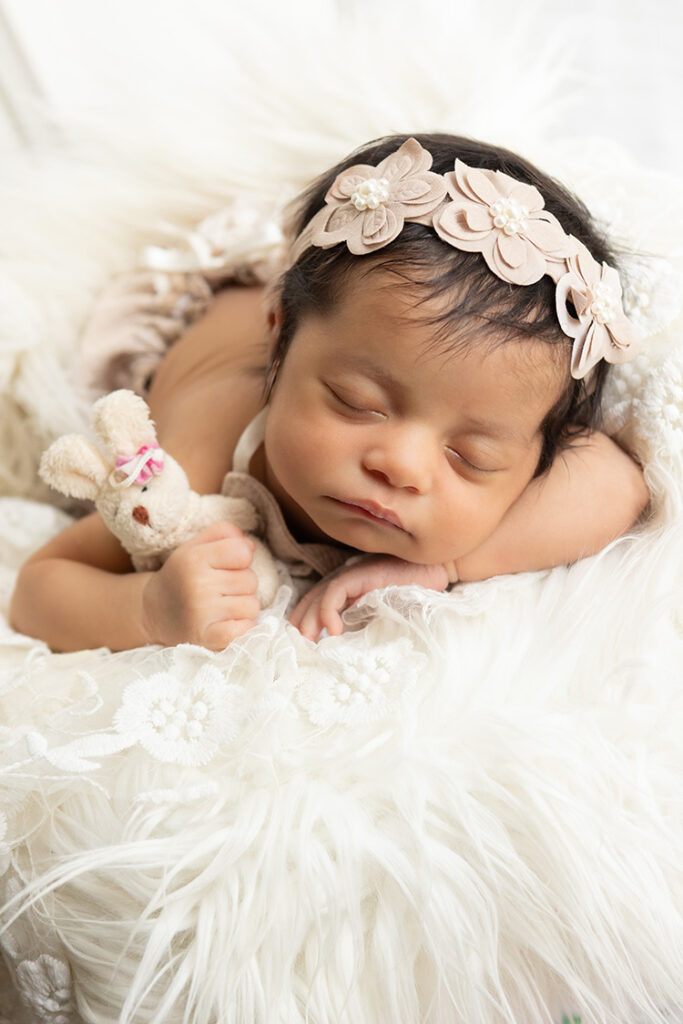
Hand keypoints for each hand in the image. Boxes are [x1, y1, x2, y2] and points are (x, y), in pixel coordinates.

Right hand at [141, 521, 259, 649]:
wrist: (154, 613)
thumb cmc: (181, 576)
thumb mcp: (194, 547)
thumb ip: (222, 534)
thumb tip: (250, 546)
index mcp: (193, 559)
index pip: (243, 552)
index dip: (240, 559)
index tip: (225, 566)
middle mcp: (197, 585)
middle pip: (251, 580)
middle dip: (241, 584)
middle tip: (220, 590)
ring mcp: (202, 614)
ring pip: (252, 606)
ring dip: (242, 607)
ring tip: (221, 607)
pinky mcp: (208, 638)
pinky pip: (245, 629)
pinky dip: (241, 628)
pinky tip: (224, 623)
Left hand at [289, 555, 449, 639]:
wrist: (432, 573)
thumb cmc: (409, 598)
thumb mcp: (379, 619)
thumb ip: (360, 630)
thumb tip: (344, 658)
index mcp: (342, 593)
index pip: (310, 609)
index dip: (302, 629)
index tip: (302, 653)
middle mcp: (340, 582)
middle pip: (307, 605)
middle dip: (300, 630)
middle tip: (300, 655)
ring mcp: (347, 576)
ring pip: (315, 599)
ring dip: (309, 625)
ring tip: (311, 647)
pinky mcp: (357, 574)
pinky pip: (333, 593)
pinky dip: (327, 613)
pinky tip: (333, 632)